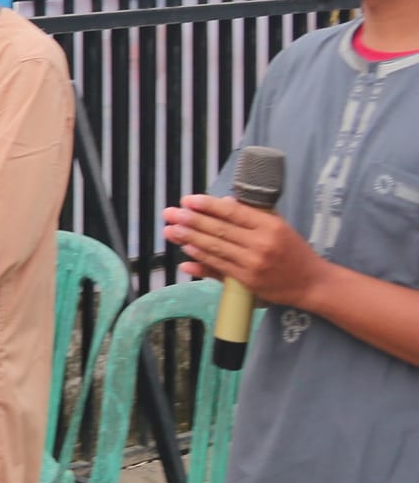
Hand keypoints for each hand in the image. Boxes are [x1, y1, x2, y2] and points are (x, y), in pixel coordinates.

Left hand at [165, 194, 329, 307]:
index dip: (208, 205)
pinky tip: (187, 251)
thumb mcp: (279, 226)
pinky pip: (219, 267)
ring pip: (216, 248)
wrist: (312, 283)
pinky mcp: (248, 281)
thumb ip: (252, 215)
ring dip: (190, 238)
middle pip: (220, 229)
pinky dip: (201, 259)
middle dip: (191, 220)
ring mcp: (253, 264)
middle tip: (170, 213)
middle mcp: (261, 243)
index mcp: (270, 225)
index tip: (188, 200)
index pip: (233, 212)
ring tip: (171, 230)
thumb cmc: (293, 251)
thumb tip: (224, 202)